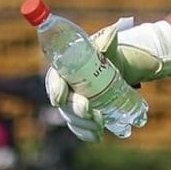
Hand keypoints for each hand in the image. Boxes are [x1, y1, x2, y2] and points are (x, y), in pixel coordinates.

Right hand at [44, 16, 170, 141]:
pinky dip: (87, 133)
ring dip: (83, 125)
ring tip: (99, 127)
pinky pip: (80, 126)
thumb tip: (113, 32)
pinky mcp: (82, 114)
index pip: (54, 80)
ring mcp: (72, 103)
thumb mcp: (105, 46)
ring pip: (72, 117)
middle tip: (89, 112)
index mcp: (63, 69)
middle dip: (75, 109)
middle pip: (64, 103)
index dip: (55, 90)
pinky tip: (97, 137)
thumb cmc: (105, 53)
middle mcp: (65, 88)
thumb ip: (106, 42)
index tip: (60, 98)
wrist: (116, 65)